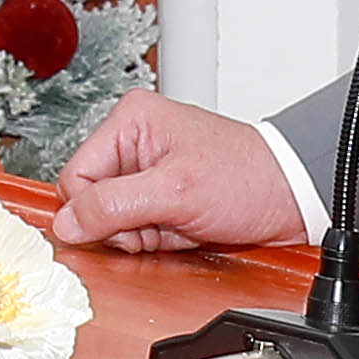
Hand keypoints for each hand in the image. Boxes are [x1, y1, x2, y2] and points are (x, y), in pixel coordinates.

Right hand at [47, 94, 308, 253]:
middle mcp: (134, 141)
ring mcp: (148, 169)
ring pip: (116, 219)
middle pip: (94, 200)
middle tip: (161, 224)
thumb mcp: (175, 192)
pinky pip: (139, 226)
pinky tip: (184, 229)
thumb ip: (114, 206)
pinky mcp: (162, 194)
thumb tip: (68, 222)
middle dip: (127, 225)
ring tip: (180, 223)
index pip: (76, 176)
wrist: (291, 199)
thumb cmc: (248, 179)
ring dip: (145, 234)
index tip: (127, 227)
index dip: (95, 212)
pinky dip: (159, 237)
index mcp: (130, 122)